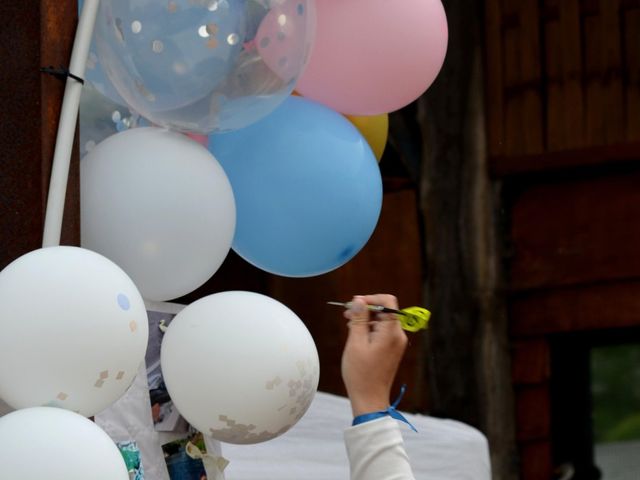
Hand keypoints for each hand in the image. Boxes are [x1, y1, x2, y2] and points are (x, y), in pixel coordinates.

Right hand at [341, 294, 407, 416]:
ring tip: (349, 325)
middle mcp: (398, 335)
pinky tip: (356, 335)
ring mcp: (396, 343)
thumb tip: (359, 300)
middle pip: (385, 310)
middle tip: (347, 314)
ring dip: (366, 319)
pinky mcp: (392, 349)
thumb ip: (359, 319)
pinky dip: (370, 329)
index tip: (355, 303)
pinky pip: (382, 331)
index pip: (388, 301)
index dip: (371, 298)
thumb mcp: (355, 342)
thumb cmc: (361, 373)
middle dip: (366, 309)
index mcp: (391, 332)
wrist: (370, 398)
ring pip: (382, 321)